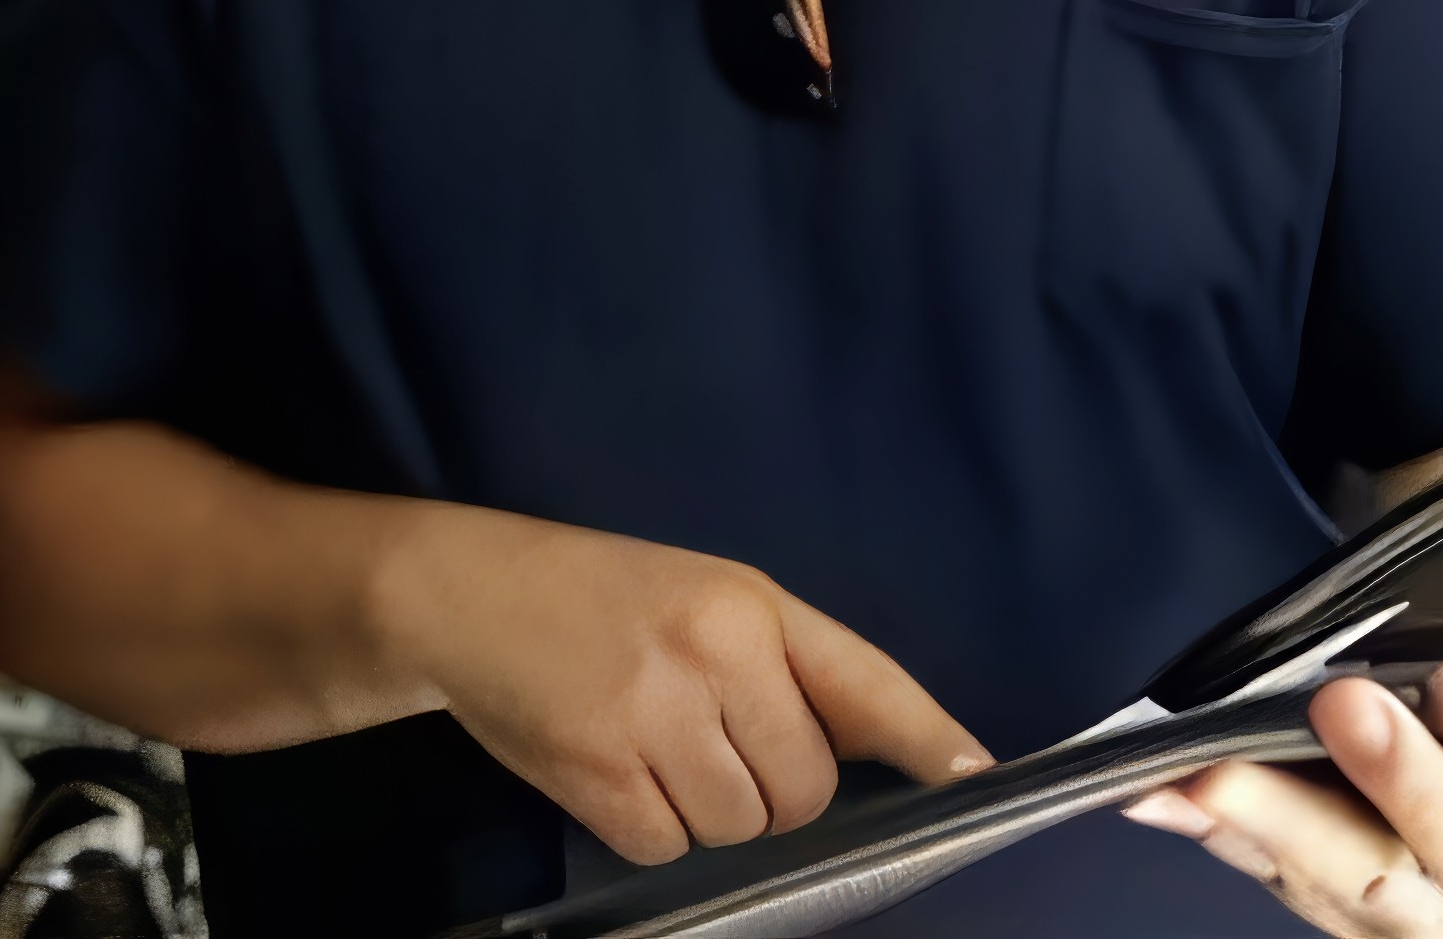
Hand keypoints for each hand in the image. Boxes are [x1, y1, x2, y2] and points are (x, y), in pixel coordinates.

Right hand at [377, 508, 992, 865]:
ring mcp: (653, 716)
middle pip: (804, 792)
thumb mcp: (705, 594)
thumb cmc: (598, 594)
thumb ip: (786, 664)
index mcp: (751, 605)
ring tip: (657, 750)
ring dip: (708, 813)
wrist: (466, 594)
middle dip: (770, 789)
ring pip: (740, 828)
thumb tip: (873, 752)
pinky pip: (667, 848)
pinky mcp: (596, 772)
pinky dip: (648, 828)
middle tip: (711, 743)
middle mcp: (712, 655)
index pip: (864, 681)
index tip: (976, 774)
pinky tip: (616, 772)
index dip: (926, 736)